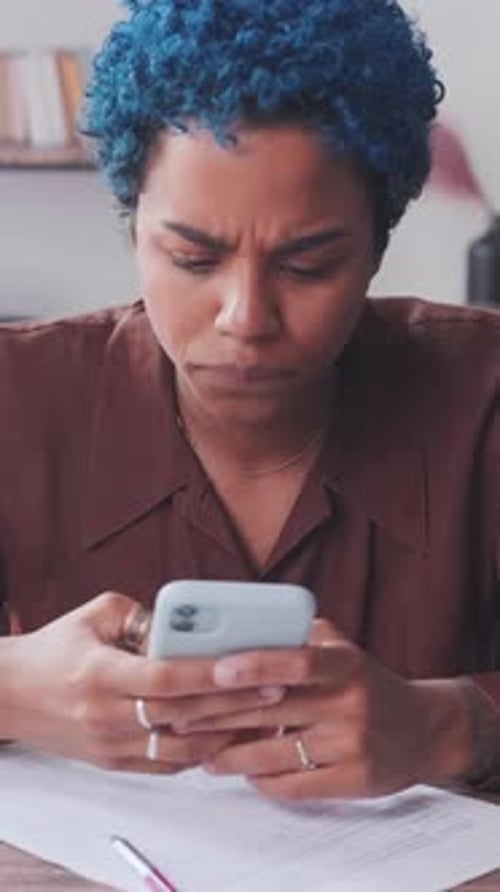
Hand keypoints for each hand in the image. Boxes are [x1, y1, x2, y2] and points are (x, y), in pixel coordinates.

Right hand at [0, 592, 283, 772]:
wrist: (10, 695)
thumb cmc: (55, 648)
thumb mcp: (95, 614)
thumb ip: (145, 615)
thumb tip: (190, 625)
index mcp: (100, 673)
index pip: (165, 677)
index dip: (209, 673)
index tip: (250, 663)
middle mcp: (106, 715)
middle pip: (182, 715)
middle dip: (234, 703)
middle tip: (277, 687)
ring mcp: (109, 746)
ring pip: (180, 751)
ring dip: (225, 736)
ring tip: (263, 718)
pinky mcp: (112, 764)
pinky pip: (165, 765)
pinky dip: (199, 755)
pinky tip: (227, 738)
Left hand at [182, 620, 471, 798]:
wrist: (423, 729)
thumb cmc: (366, 684)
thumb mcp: (343, 650)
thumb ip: (299, 636)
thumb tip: (240, 628)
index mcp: (345, 664)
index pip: (297, 661)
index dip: (256, 665)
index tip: (216, 670)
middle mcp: (350, 702)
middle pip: (270, 710)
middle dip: (217, 714)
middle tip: (178, 716)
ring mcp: (351, 745)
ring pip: (274, 753)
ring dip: (230, 755)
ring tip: (200, 752)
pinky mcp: (353, 781)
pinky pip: (293, 784)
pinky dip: (261, 778)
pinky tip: (240, 771)